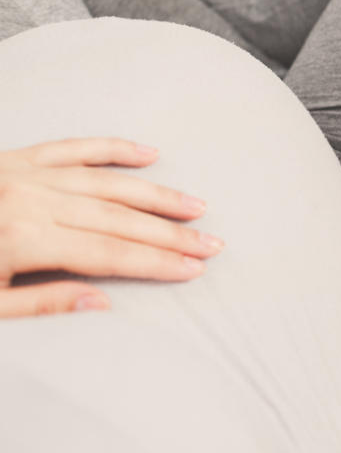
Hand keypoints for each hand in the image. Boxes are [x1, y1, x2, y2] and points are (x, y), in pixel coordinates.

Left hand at [0, 138, 221, 317]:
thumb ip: (38, 305)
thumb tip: (99, 302)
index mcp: (20, 239)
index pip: (107, 254)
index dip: (155, 262)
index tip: (192, 268)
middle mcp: (28, 200)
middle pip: (117, 218)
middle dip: (170, 233)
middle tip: (210, 243)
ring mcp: (24, 173)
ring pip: (106, 181)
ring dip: (155, 195)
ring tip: (193, 206)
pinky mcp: (16, 157)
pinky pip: (73, 146)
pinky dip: (113, 148)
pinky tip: (147, 154)